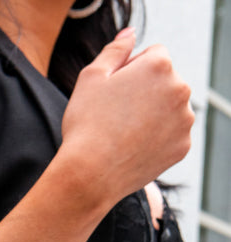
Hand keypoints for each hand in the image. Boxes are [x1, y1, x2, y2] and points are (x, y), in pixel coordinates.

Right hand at [60, 28, 194, 212]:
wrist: (91, 176)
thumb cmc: (86, 125)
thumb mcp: (91, 77)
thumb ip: (115, 50)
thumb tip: (130, 35)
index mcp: (160, 65)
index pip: (153, 55)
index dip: (130, 71)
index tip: (114, 93)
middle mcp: (180, 89)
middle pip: (165, 81)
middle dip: (146, 92)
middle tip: (116, 115)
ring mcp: (184, 121)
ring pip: (169, 108)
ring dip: (153, 114)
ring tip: (124, 133)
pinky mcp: (182, 147)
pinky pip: (171, 135)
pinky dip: (156, 139)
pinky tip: (134, 147)